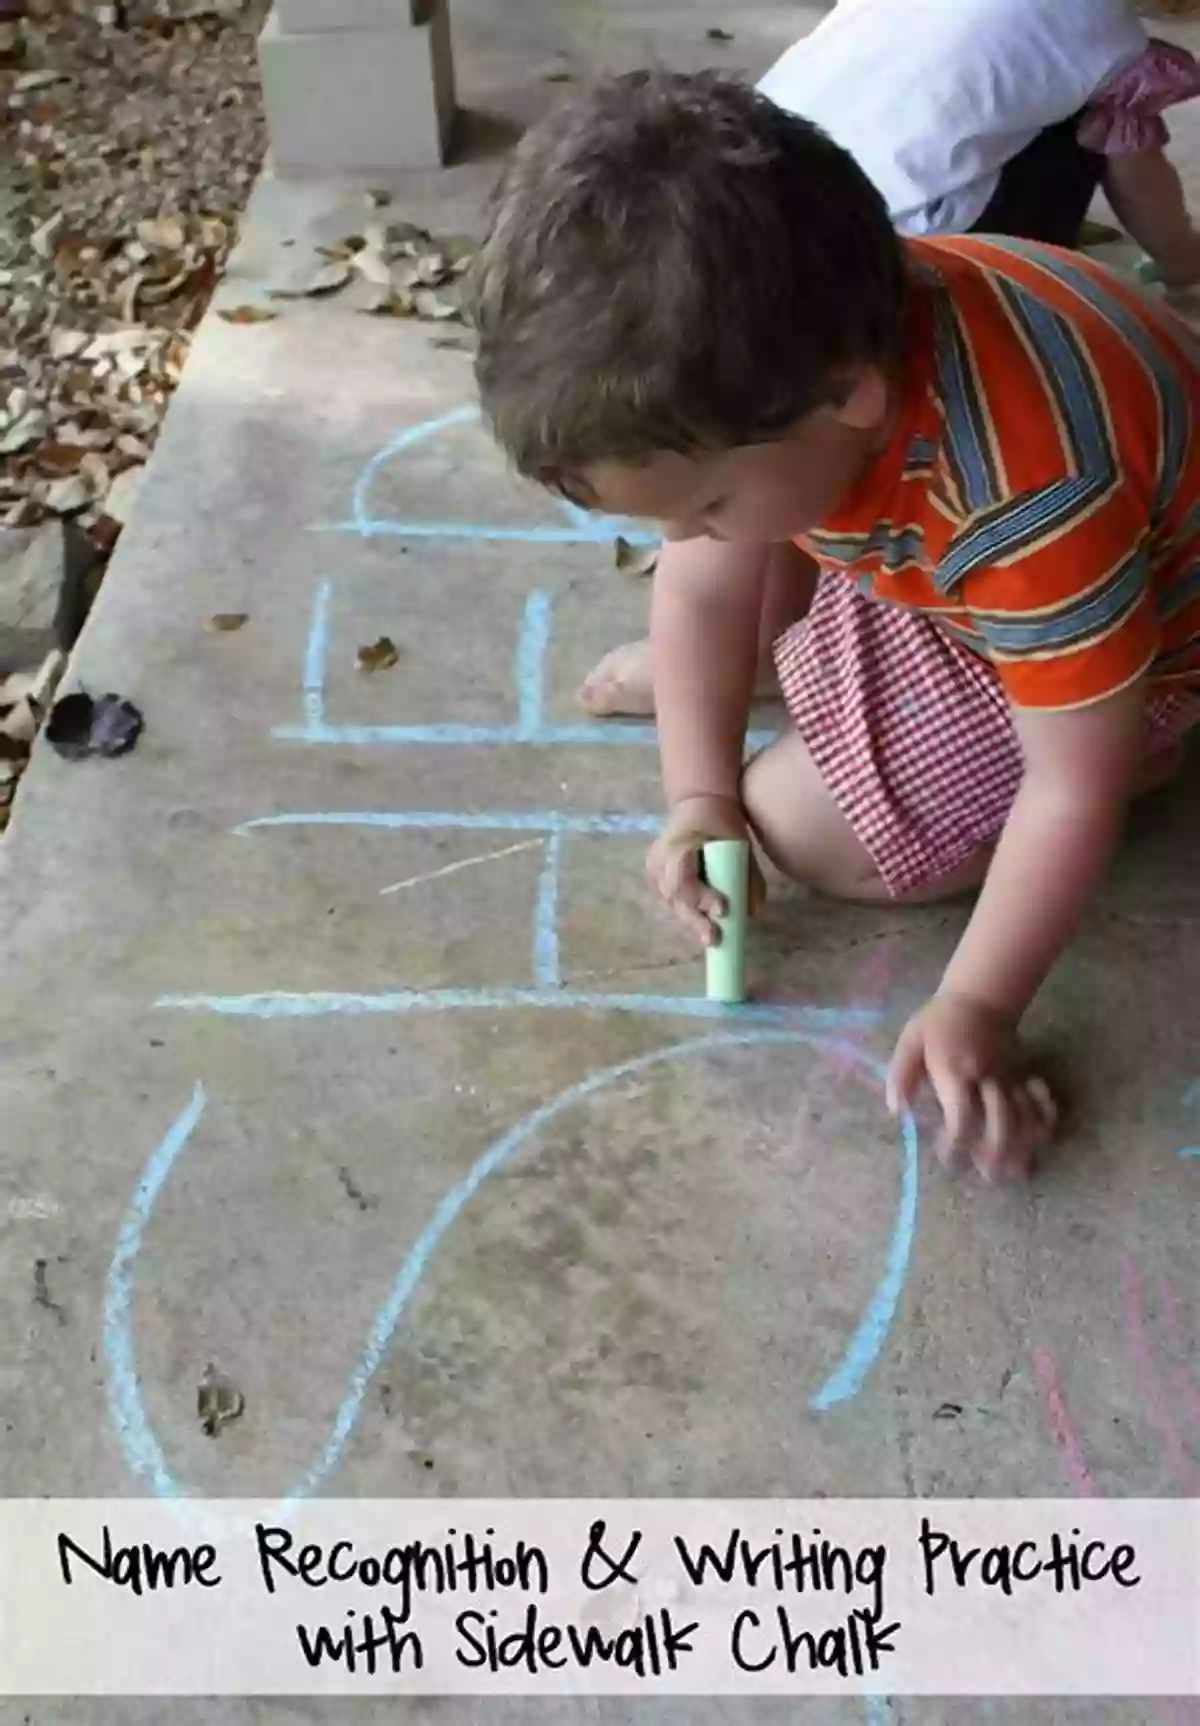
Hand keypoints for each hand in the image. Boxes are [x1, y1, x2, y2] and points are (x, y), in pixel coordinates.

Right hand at [646, 793, 764, 947]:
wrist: (699, 802)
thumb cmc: (721, 820)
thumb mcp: (739, 842)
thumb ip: (749, 875)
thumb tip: (754, 914)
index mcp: (678, 843)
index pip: (683, 877)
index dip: (701, 896)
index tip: (723, 909)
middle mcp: (660, 858)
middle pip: (674, 896)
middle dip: (695, 921)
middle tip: (714, 939)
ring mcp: (654, 868)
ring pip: (671, 902)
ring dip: (691, 920)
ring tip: (711, 937)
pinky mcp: (655, 876)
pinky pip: (671, 900)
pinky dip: (686, 911)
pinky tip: (700, 921)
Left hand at [886, 991, 1056, 1182]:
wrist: (979, 997)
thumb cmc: (938, 1024)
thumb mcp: (910, 1042)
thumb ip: (901, 1076)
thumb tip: (898, 1111)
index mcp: (954, 1073)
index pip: (961, 1117)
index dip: (956, 1144)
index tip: (948, 1158)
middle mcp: (986, 1079)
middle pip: (1000, 1123)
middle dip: (996, 1154)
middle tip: (989, 1176)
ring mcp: (1010, 1077)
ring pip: (1024, 1117)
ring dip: (1023, 1146)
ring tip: (1018, 1172)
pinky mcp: (1025, 1074)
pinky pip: (1041, 1100)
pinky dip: (1045, 1120)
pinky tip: (1041, 1138)